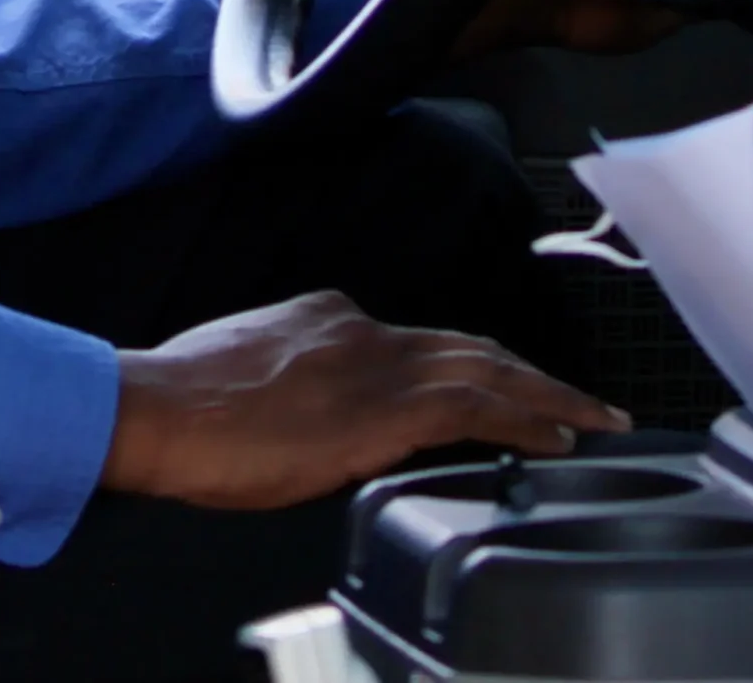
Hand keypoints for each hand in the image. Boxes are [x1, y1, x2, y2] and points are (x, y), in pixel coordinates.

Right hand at [100, 290, 628, 510]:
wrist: (161, 407)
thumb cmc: (183, 403)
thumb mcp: (243, 374)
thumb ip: (291, 382)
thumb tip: (307, 417)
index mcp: (321, 318)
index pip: (409, 344)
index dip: (460, 368)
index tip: (487, 391)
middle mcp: (358, 329)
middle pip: (463, 347)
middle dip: (524, 371)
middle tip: (575, 398)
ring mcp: (376, 365)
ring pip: (486, 370)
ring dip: (546, 394)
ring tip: (591, 417)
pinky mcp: (388, 409)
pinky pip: (481, 407)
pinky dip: (528, 416)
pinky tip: (558, 435)